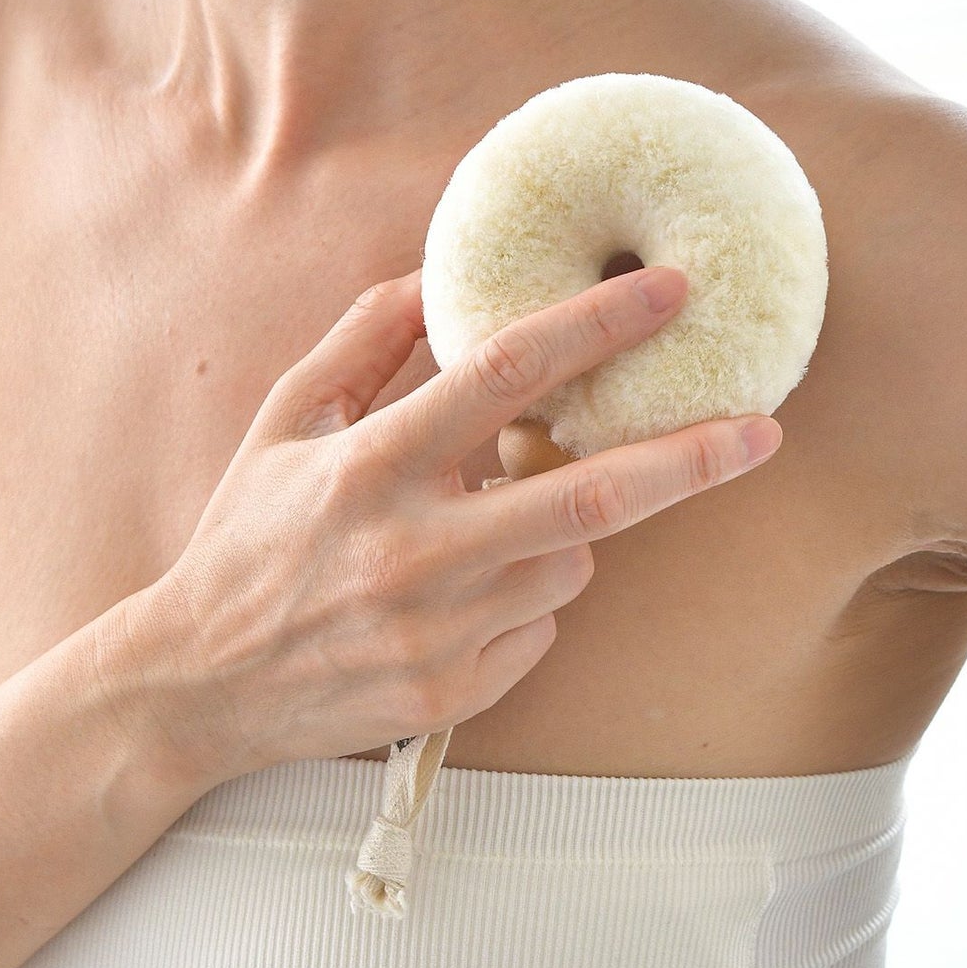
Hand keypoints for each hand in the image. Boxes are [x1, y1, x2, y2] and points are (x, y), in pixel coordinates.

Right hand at [133, 264, 781, 783]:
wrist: (202, 681)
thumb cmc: (245, 538)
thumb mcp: (285, 421)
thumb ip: (362, 341)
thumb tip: (435, 275)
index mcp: (372, 466)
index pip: (505, 375)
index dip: (597, 325)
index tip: (668, 292)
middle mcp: (416, 550)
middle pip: (590, 494)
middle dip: (692, 456)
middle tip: (763, 428)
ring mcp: (441, 631)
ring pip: (569, 563)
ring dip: (560, 532)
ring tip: (481, 532)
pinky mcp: (454, 692)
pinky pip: (542, 629)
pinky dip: (526, 599)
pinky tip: (456, 598)